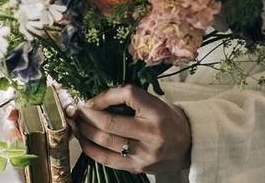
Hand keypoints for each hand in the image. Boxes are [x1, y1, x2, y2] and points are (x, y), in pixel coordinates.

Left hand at [69, 84, 191, 174]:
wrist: (189, 147)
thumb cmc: (169, 120)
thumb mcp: (156, 103)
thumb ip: (131, 100)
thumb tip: (97, 99)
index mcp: (157, 112)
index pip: (127, 95)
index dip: (104, 96)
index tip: (90, 98)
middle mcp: (151, 134)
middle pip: (109, 123)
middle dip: (87, 116)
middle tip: (75, 110)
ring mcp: (143, 154)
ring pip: (104, 142)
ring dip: (84, 131)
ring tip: (75, 123)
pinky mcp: (137, 167)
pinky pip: (106, 159)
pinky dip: (90, 148)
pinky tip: (83, 140)